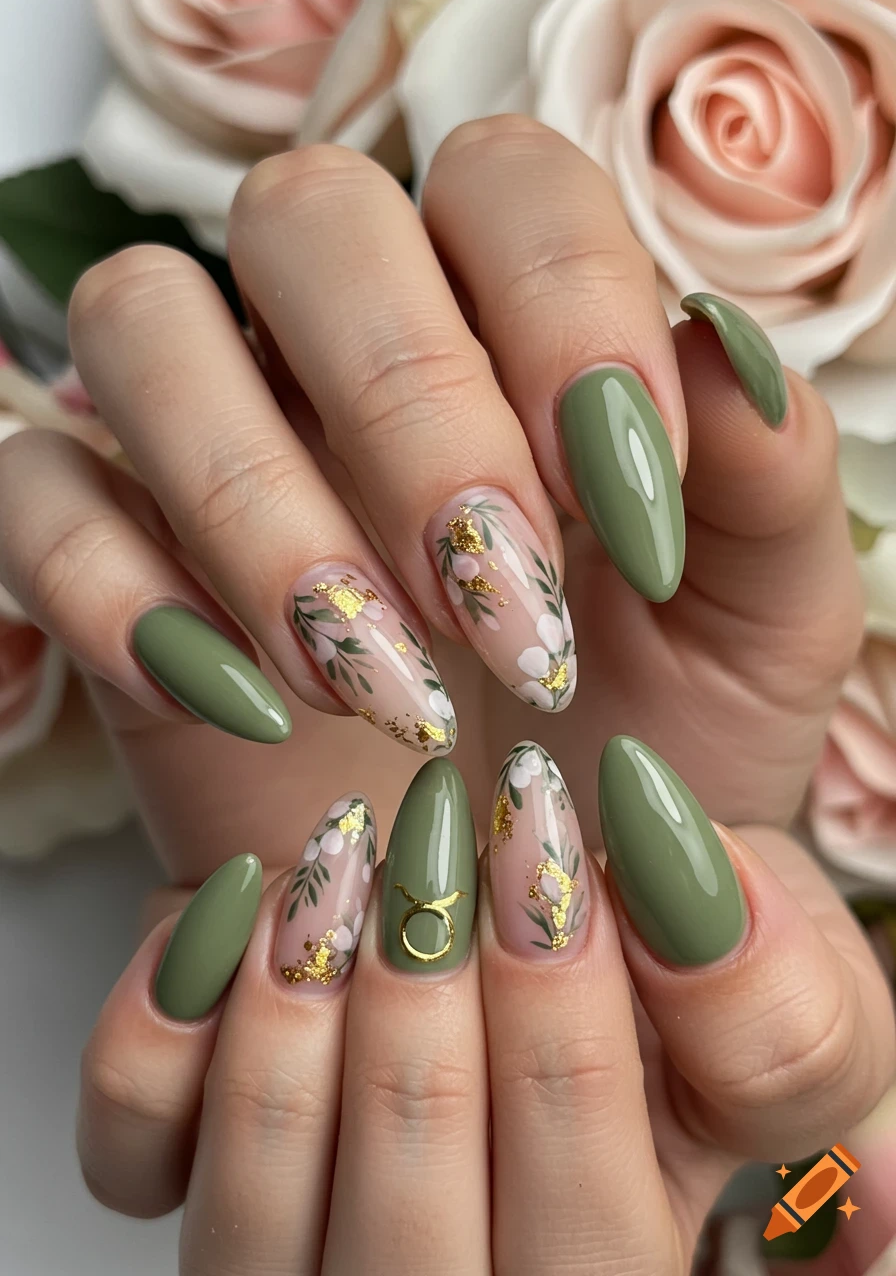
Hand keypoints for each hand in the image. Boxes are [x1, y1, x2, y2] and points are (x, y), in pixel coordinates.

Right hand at [0, 117, 861, 886]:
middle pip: (309, 217)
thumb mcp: (762, 622)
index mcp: (516, 320)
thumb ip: (768, 476)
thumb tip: (719, 347)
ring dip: (259, 506)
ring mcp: (211, 436)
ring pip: (144, 323)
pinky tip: (241, 708)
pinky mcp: (108, 554)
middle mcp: (346, 346)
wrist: (534, 900)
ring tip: (379, 688)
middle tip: (501, 611)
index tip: (626, 501)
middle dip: (410, 408)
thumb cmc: (654, 741)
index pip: (507, 185)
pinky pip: (35, 494)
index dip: (567, 312)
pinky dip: (119, 595)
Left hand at [77, 744, 894, 1272]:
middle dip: (430, 1004)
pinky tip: (247, 901)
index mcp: (605, 1271)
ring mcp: (297, 1245)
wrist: (514, 901)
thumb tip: (685, 914)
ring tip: (352, 857)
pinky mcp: (181, 1161)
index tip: (551, 835)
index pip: (581, 1249)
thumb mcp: (781, 979)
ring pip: (257, 1225)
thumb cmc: (647, 942)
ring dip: (304, 1013)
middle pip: (411, 1241)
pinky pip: (133, 1147)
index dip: (567, 1030)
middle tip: (445, 830)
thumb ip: (773, 1002)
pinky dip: (167, 1020)